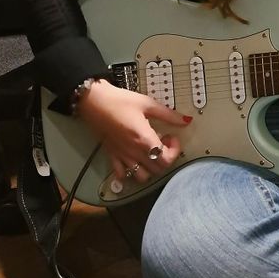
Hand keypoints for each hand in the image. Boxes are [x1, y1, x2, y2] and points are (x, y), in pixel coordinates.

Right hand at [76, 78, 191, 182]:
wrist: (93, 101)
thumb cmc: (120, 101)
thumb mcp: (147, 104)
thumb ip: (168, 115)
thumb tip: (185, 120)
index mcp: (144, 139)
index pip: (166, 159)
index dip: (175, 151)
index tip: (172, 137)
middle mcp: (134, 152)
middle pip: (157, 170)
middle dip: (165, 157)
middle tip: (163, 141)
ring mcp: (122, 156)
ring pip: (141, 176)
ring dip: (150, 168)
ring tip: (150, 151)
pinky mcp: (112, 155)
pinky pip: (121, 174)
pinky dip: (129, 172)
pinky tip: (134, 160)